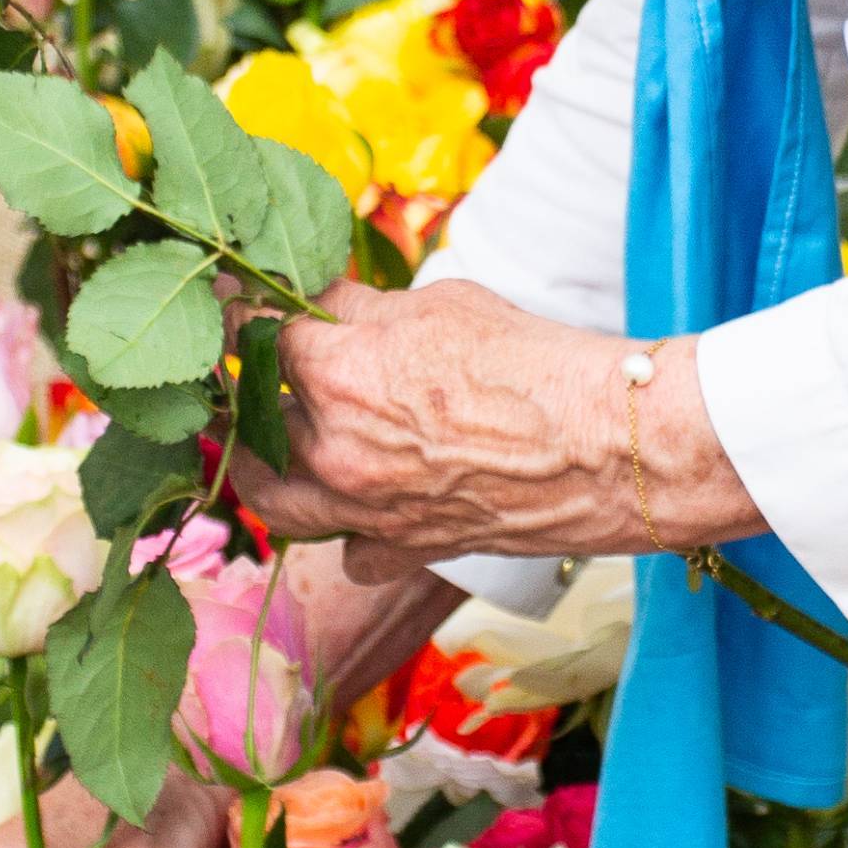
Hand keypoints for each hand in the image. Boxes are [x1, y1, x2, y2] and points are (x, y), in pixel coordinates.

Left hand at [230, 275, 761, 561]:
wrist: (610, 447)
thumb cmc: (536, 362)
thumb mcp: (442, 306)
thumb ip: (364, 309)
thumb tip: (318, 300)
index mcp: (338, 373)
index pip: (255, 330)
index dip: (242, 306)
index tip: (237, 295)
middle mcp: (334, 450)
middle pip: (251, 417)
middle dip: (248, 384)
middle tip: (256, 363)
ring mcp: (364, 510)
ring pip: (273, 499)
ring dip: (265, 465)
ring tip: (273, 440)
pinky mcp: (403, 548)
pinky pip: (347, 552)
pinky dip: (345, 529)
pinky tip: (356, 503)